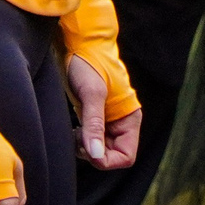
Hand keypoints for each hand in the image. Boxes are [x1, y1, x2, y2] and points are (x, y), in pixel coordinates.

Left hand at [65, 55, 141, 170]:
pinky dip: (83, 141)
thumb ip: (94, 125)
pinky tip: (75, 130)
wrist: (80, 45)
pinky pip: (93, 141)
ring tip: (75, 132)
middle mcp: (122, 123)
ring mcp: (109, 122)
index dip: (107, 159)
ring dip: (87, 148)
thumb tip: (96, 155)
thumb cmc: (89, 64)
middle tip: (78, 138)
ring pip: (101, 150)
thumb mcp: (91, 93)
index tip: (87, 148)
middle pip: (113, 156)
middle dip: (94, 154)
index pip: (126, 156)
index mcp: (130, 119)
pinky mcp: (96, 118)